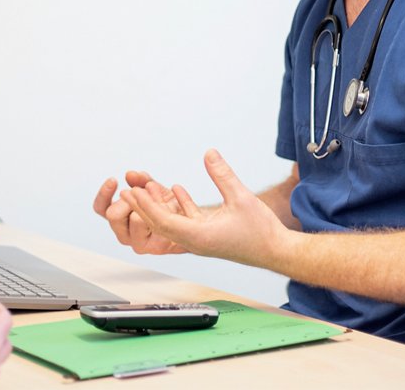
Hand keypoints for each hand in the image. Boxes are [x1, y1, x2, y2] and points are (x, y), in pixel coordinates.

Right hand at [92, 170, 187, 254]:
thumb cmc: (168, 206)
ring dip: (147, 203)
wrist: (191, 222)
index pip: (100, 207)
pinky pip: (153, 224)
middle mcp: (125, 233)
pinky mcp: (154, 247)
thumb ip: (141, 181)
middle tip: (143, 192)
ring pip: (134, 218)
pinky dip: (162, 208)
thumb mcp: (153, 189)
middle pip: (113, 215)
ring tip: (159, 197)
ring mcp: (138, 243)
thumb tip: (130, 174)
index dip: (104, 193)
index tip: (114, 180)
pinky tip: (172, 198)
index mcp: (119, 219)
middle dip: (128, 198)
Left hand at [122, 149, 290, 267]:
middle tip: (127, 190)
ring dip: (159, 206)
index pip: (164, 223)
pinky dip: (179, 206)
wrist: (277, 251)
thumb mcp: (241, 197)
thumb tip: (209, 153)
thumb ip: (223, 175)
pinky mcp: (209, 235)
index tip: (133, 193)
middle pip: (162, 225)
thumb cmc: (261, 231)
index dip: (147, 207)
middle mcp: (196, 241)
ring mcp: (201, 240)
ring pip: (173, 223)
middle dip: (143, 208)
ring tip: (145, 188)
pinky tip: (176, 189)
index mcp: (199, 238)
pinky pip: (187, 221)